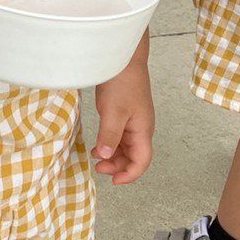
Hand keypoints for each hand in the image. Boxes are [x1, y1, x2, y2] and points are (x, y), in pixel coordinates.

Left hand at [92, 49, 154, 183]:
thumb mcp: (113, 112)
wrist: (122, 58)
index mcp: (143, 130)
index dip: (130, 174)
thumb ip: (110, 136)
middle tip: (99, 169)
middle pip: (134, 156)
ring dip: (113, 155)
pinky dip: (110, 143)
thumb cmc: (123, 81)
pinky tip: (98, 144)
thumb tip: (105, 157)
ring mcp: (133, 120)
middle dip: (118, 166)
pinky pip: (120, 135)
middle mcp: (141, 127)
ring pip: (126, 147)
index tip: (114, 181)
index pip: (142, 161)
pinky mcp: (124, 112)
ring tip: (96, 158)